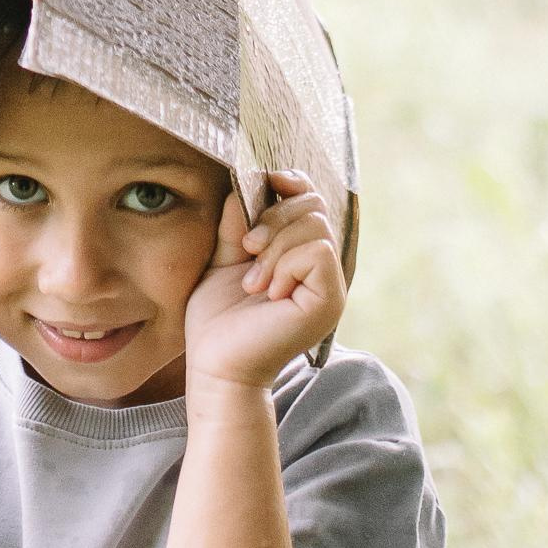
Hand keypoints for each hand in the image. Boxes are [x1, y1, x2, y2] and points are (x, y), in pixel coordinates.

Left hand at [180, 174, 345, 393]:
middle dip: (273, 217)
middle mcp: (322, 268)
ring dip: (274, 247)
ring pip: (314, 226)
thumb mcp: (223, 259)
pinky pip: (317, 252)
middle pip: (313, 205)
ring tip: (254, 280)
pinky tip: (269, 291)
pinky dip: (285, 264)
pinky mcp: (330, 300)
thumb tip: (246, 183)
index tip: (266, 182)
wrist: (216, 366)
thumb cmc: (218, 320)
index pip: (311, 198)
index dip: (292, 181)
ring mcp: (330, 285)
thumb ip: (236, 223)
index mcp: (300, 254)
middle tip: (248, 249)